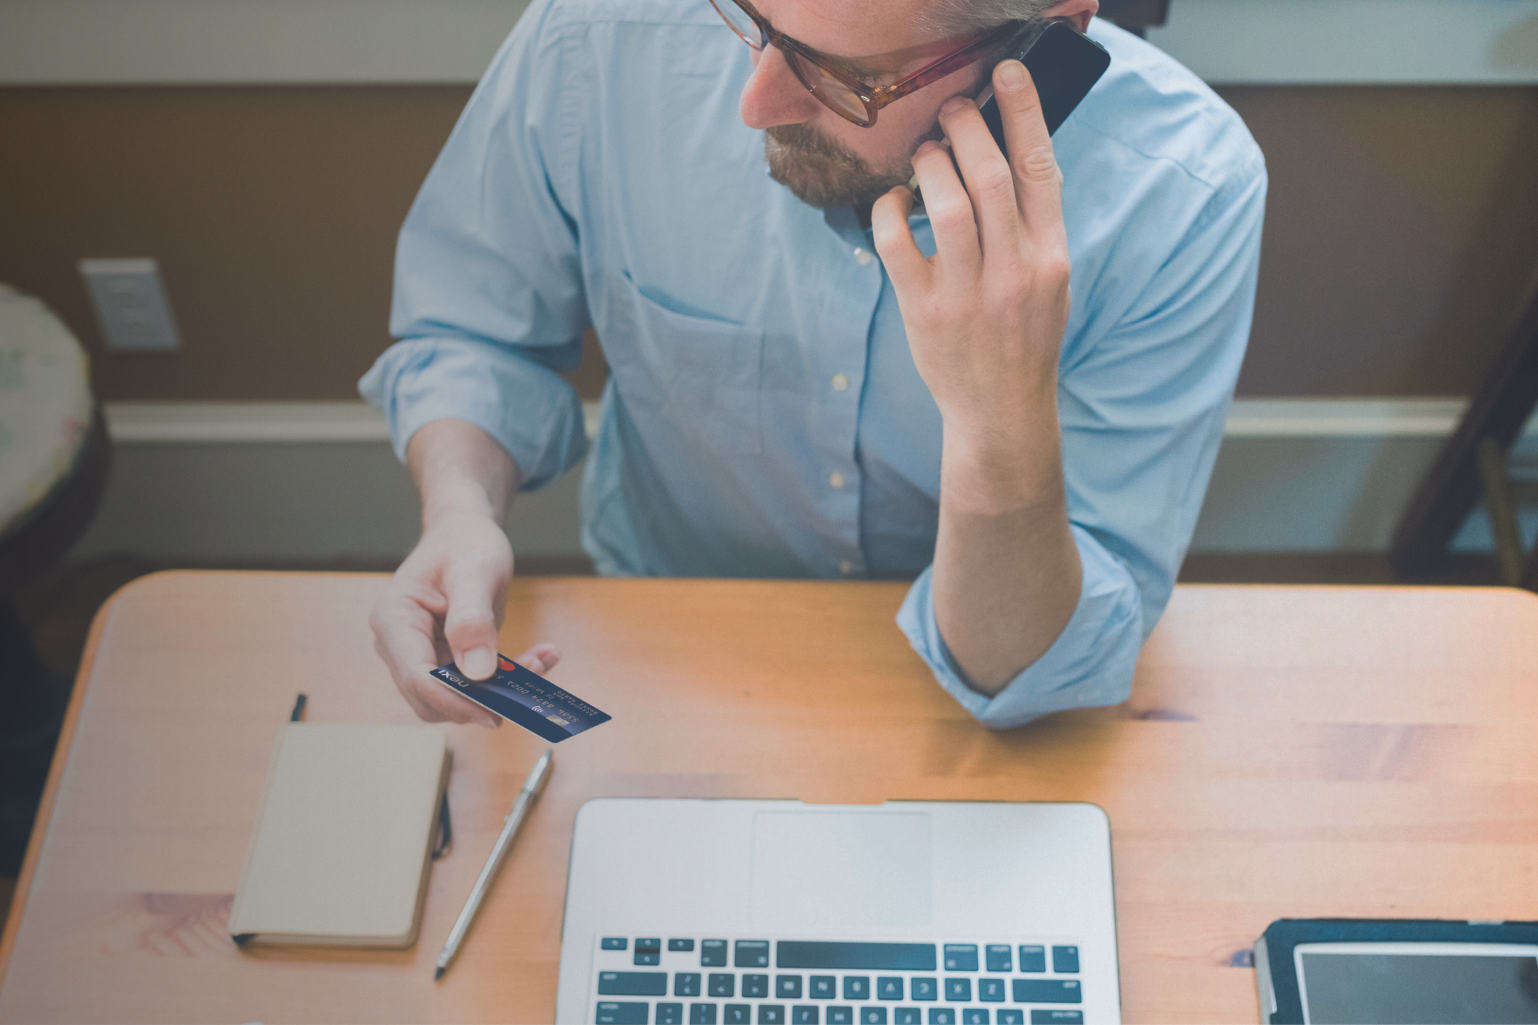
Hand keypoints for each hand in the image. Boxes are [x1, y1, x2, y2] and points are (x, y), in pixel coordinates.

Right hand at [369, 509, 560, 725]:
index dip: (455, 700)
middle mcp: (400, 645)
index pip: (417, 677)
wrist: (465, 532)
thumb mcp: (474, 572)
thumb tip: (478, 673)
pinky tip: (540, 658)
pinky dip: (508, 677)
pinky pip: (475, 684)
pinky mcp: (446, 659)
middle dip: (482, 697)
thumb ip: (472, 620)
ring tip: (542, 660)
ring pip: (458, 696)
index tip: (496, 712)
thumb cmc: (464, 543)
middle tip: (532, 678)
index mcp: (394, 621)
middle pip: (433, 697)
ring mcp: (422, 655)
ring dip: (501, 689)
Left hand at [871, 59, 1070, 477]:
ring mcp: (967, 293)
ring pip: (945, 202)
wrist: (1001, 410)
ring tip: (924, 151)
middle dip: (965, 126)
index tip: (1008, 73)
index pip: (1040, 168)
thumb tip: (1010, 151)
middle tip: (951, 109)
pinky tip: (895, 201)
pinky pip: (897, 242)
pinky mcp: (923, 311)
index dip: (1024, 112)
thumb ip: (1033, 223)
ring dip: (928, 162)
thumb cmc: (1023, 335)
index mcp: (1051, 256)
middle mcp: (1014, 271)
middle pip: (988, 174)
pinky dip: (890, 209)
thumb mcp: (1049, 279)